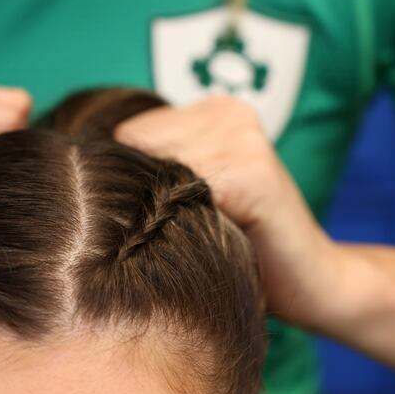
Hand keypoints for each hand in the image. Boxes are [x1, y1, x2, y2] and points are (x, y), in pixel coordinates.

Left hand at [115, 94, 340, 326]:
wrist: (315, 282)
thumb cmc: (244, 244)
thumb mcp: (195, 198)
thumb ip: (156, 172)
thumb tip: (79, 173)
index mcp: (213, 111)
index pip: (129, 134)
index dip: (127, 181)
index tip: (146, 218)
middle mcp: (228, 112)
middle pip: (135, 149)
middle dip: (142, 196)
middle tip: (174, 233)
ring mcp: (242, 136)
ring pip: (155, 174)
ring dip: (162, 215)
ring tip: (198, 237)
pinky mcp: (251, 173)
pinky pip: (184, 195)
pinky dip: (184, 226)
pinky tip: (212, 242)